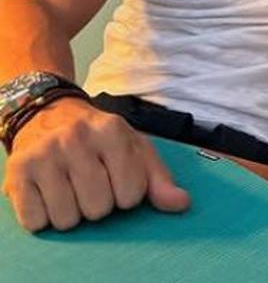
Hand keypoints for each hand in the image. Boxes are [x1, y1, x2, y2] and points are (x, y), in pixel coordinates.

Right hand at [2, 97, 189, 230]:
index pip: (132, 193)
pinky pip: (36, 221)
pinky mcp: (18, 171)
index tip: (115, 177)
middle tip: (89, 182)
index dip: (126, 194)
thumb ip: (159, 177)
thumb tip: (182, 203)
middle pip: (98, 209)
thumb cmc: (98, 138)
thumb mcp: (133, 148)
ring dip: (70, 212)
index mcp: (112, 130)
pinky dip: (42, 216)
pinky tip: (47, 193)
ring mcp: (45, 153)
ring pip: (67, 219)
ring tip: (68, 186)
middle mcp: (76, 137)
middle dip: (97, 204)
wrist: (49, 114)